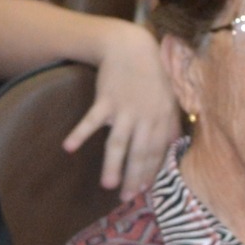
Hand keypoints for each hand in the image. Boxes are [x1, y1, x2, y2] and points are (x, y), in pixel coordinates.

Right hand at [71, 40, 185, 188]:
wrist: (131, 46)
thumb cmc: (153, 74)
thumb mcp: (170, 97)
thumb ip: (171, 123)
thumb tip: (175, 146)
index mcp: (162, 118)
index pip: (157, 152)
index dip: (150, 172)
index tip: (144, 191)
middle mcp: (145, 117)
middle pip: (139, 152)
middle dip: (134, 177)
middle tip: (126, 198)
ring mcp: (125, 108)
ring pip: (118, 142)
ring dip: (113, 164)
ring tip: (107, 185)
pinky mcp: (106, 99)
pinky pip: (92, 119)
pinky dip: (80, 132)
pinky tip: (69, 147)